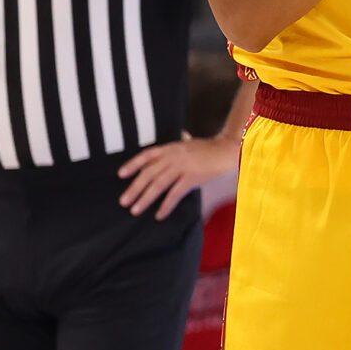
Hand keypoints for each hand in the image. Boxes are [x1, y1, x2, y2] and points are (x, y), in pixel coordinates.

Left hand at [117, 133, 239, 217]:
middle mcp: (173, 156)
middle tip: (124, 201)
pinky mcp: (192, 177)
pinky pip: (175, 193)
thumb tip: (181, 134)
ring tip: (135, 210)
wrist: (229, 150)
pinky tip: (159, 215)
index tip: (121, 175)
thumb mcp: (192, 142)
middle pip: (148, 173)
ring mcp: (182, 166)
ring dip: (145, 198)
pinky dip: (166, 205)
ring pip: (158, 184)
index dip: (132, 164)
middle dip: (134, 188)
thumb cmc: (211, 148)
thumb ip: (183, 140)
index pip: (146, 155)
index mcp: (171, 147)